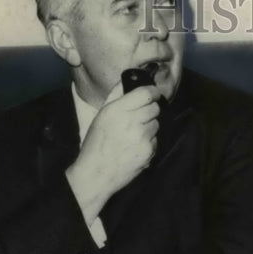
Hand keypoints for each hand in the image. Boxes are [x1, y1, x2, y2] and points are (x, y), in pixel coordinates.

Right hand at [65, 83, 162, 223]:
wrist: (96, 173)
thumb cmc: (96, 143)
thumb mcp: (101, 115)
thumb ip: (116, 95)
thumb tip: (128, 80)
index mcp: (117, 110)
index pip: (146, 93)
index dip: (153, 92)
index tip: (154, 93)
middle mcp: (131, 122)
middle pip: (154, 108)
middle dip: (149, 110)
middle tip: (138, 118)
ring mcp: (142, 137)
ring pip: (156, 123)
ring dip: (149, 126)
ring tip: (133, 134)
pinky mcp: (149, 151)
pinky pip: (156, 140)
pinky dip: (149, 142)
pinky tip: (135, 146)